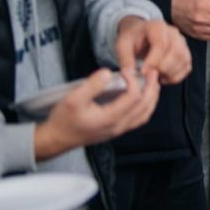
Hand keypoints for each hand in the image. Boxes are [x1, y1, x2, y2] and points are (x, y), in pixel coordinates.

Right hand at [34, 68, 160, 161]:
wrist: (56, 139)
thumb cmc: (63, 120)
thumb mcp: (72, 99)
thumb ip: (92, 85)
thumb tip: (107, 73)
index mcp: (109, 119)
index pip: (133, 97)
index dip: (134, 81)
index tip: (126, 71)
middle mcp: (118, 126)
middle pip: (144, 106)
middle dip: (151, 87)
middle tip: (152, 72)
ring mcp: (119, 130)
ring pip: (145, 114)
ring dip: (152, 97)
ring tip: (153, 83)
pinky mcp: (117, 130)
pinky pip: (139, 119)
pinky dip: (146, 106)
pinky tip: (144, 97)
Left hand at [115, 17, 190, 84]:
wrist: (140, 35)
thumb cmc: (133, 38)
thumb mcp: (122, 45)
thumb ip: (125, 59)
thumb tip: (129, 74)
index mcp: (157, 27)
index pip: (161, 44)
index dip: (153, 61)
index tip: (143, 72)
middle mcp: (173, 33)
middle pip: (175, 52)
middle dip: (162, 68)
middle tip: (149, 76)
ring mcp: (182, 42)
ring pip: (183, 60)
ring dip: (170, 73)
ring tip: (155, 77)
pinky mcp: (185, 53)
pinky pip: (187, 67)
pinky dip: (176, 76)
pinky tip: (163, 77)